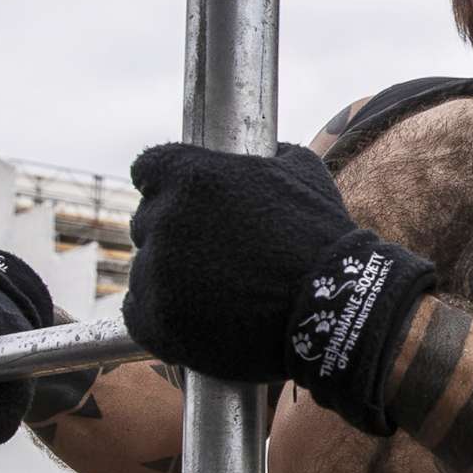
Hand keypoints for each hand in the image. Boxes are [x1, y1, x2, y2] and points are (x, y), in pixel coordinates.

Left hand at [122, 143, 433, 427]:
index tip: (188, 205)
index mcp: (191, 176)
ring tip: (215, 292)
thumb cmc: (323, 238)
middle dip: (175, 234)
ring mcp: (158, 272)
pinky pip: (137, 312)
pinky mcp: (157, 320)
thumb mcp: (305, 172)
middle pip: (147, 222)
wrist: (336, 307)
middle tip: (214, 254)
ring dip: (170, 277)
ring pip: (145, 268)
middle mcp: (166, 219)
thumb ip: (270, 154)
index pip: (148, 169)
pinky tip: (194, 316)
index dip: (169, 186)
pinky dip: (160, 315)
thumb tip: (268, 151)